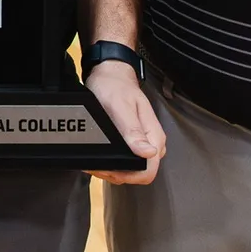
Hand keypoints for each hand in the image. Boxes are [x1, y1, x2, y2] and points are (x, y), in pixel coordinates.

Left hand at [85, 61, 164, 184]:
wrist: (110, 75)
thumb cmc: (114, 86)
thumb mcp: (120, 106)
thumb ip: (133, 130)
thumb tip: (147, 152)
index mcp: (153, 135)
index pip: (148, 170)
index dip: (128, 175)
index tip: (108, 169)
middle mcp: (151, 141)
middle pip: (140, 174)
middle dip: (118, 175)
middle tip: (98, 167)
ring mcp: (143, 142)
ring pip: (133, 170)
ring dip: (114, 171)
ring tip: (97, 163)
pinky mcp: (134, 142)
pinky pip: (127, 161)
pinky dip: (113, 164)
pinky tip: (101, 158)